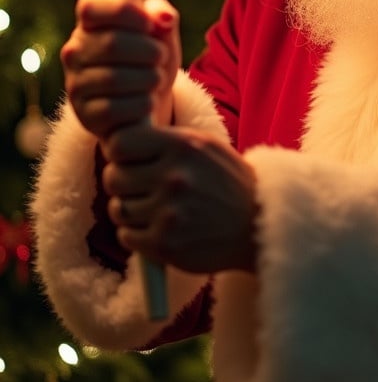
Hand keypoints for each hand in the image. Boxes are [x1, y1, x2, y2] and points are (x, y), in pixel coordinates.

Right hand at [60, 0, 181, 139]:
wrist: (146, 104)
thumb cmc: (150, 59)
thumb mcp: (160, 33)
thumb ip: (162, 14)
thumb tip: (163, 17)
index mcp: (89, 23)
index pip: (92, 5)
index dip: (127, 11)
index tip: (150, 24)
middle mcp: (74, 51)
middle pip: (112, 43)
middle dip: (149, 50)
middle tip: (161, 57)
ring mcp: (76, 84)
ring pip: (115, 79)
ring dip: (149, 78)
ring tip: (156, 78)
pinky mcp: (85, 114)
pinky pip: (116, 108)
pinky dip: (143, 104)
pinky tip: (147, 101)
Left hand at [102, 124, 256, 273]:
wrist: (259, 225)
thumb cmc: (228, 182)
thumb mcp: (205, 146)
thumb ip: (166, 138)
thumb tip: (119, 137)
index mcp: (183, 147)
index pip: (119, 144)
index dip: (120, 153)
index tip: (130, 160)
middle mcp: (174, 178)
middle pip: (114, 177)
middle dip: (123, 184)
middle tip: (142, 189)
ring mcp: (168, 213)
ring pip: (118, 208)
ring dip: (130, 210)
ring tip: (152, 210)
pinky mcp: (165, 244)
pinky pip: (126, 236)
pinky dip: (136, 234)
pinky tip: (156, 229)